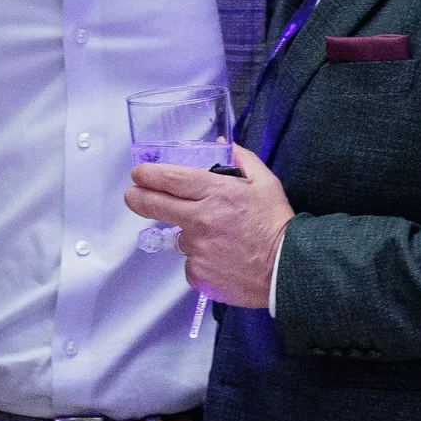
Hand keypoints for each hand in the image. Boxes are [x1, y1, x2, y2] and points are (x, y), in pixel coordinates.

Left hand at [125, 145, 293, 308]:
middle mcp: (200, 220)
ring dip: (190, 235)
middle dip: (137, 197)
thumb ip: (241, 159)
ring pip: (180, 237)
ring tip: (219, 239)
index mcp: (215, 193)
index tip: (138, 174)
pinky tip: (221, 259)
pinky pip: (191, 264)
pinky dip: (201, 261)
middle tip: (132, 195)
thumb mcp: (264, 182)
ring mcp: (197, 249)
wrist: (289, 269)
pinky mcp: (199, 275)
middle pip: (155, 205)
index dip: (148, 175)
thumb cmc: (277, 223)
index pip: (169, 178)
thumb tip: (219, 145)